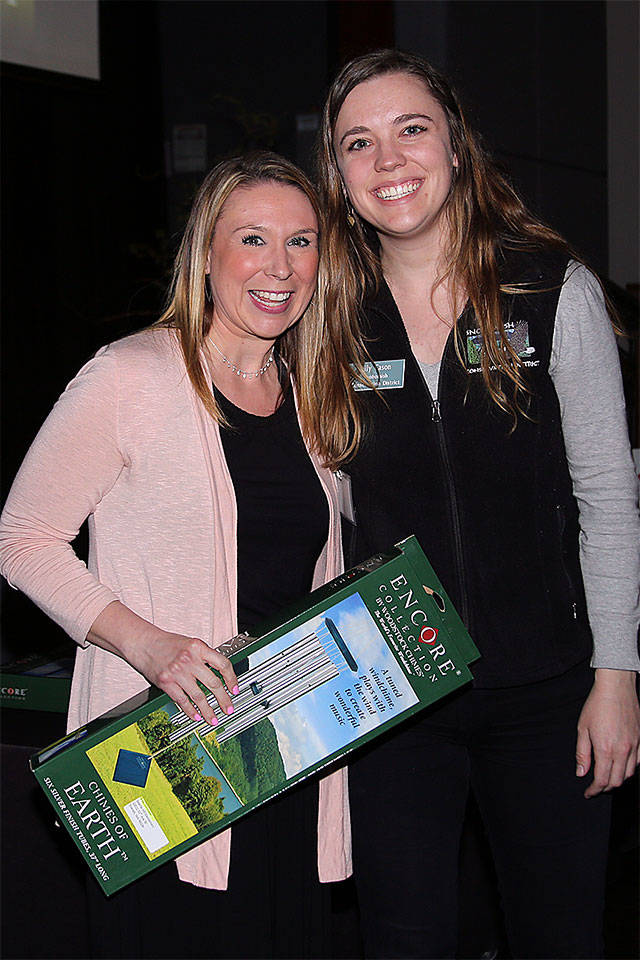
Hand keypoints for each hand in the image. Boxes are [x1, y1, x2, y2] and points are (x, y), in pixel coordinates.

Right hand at [87, 601, 238, 724]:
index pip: (222, 664)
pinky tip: (195, 716)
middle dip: (224, 699)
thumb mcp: (190, 643)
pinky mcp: (166, 682)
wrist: (143, 643)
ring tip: (213, 719)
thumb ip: (204, 656)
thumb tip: (219, 673)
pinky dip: (190, 710)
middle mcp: (189, 659)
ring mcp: (177, 672)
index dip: (232, 678)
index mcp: (198, 647)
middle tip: (228, 709)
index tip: (235, 689)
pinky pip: (182, 700)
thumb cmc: (166, 643)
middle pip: (213, 683)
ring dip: (207, 710)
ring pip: (198, 695)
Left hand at [576, 668, 639, 797]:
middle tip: (596, 787)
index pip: (602, 779)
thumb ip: (582, 753)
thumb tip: (581, 772)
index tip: (588, 792)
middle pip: (617, 780)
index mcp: (605, 749)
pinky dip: (630, 769)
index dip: (594, 790)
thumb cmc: (597, 705)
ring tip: (608, 778)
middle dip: (605, 787)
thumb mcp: (583, 728)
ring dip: (618, 780)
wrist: (616, 688)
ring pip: (629, 773)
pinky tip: (623, 766)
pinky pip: (639, 762)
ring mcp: (635, 745)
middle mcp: (623, 750)